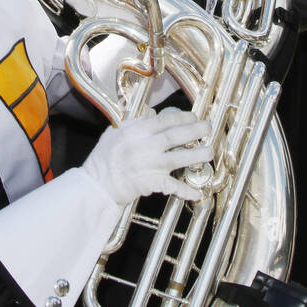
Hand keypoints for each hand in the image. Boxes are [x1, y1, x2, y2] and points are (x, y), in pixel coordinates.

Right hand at [83, 108, 212, 205]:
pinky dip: (186, 190)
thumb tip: (152, 114)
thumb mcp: (114, 132)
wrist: (96, 184)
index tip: (193, 116)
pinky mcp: (151, 183)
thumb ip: (133, 122)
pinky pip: (172, 187)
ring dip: (197, 156)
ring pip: (179, 158)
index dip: (182, 117)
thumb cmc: (103, 159)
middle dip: (195, 131)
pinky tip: (198, 193)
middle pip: (175, 136)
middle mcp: (145, 147)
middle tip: (208, 128)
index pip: (164, 121)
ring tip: (210, 152)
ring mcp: (150, 166)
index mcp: (136, 132)